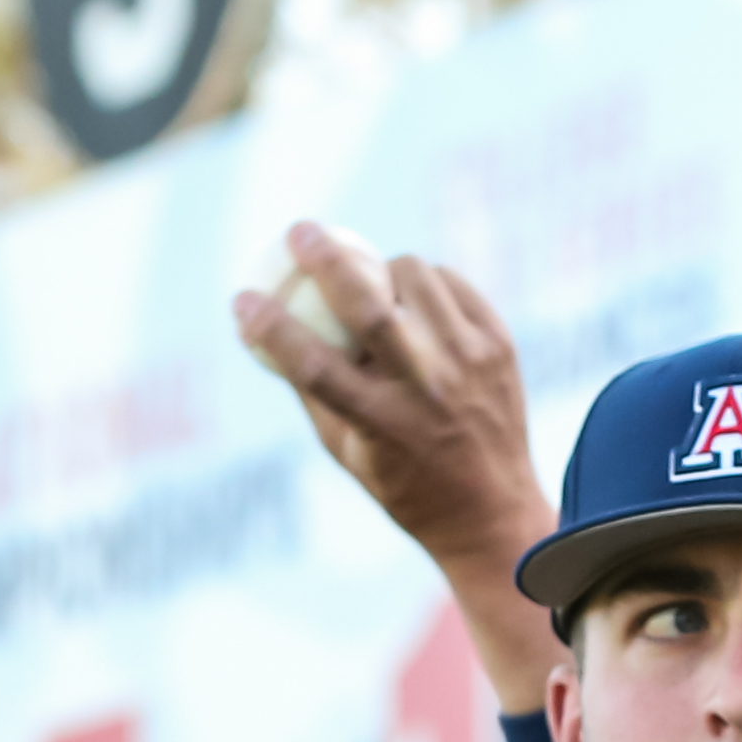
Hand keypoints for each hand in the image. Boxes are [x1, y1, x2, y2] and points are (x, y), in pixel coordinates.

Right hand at [234, 224, 565, 712]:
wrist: (492, 510)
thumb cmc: (404, 482)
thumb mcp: (346, 451)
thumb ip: (312, 392)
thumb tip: (269, 334)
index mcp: (381, 423)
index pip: (313, 364)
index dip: (270, 326)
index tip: (243, 298)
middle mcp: (426, 388)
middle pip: (370, 306)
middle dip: (326, 259)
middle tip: (300, 232)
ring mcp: (468, 362)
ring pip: (416, 278)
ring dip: (383, 267)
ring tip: (373, 279)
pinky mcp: (499, 345)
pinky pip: (452, 285)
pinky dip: (426, 281)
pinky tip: (415, 295)